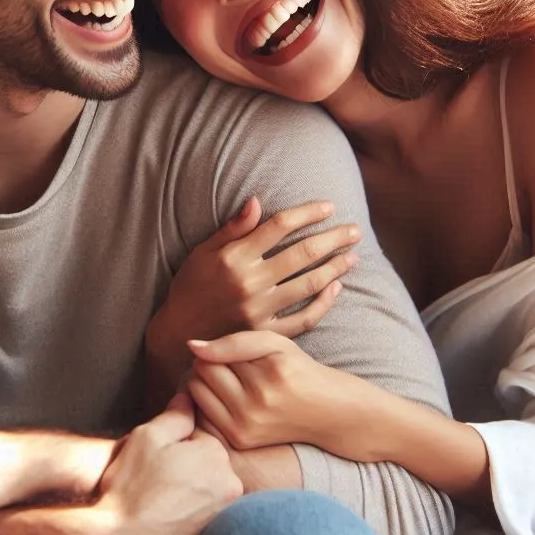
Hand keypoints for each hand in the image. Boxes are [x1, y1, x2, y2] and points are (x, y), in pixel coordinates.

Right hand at [91, 393, 243, 534]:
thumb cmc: (131, 488)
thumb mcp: (147, 438)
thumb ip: (175, 416)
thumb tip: (189, 398)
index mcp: (217, 456)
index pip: (200, 440)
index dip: (174, 447)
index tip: (157, 461)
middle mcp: (231, 487)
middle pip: (207, 468)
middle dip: (186, 470)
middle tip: (156, 483)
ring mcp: (224, 518)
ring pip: (206, 494)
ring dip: (188, 496)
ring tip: (159, 505)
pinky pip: (202, 521)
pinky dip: (187, 520)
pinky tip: (166, 524)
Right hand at [145, 198, 359, 402]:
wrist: (178, 334)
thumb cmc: (191, 286)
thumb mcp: (203, 252)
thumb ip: (233, 228)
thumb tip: (257, 201)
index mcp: (234, 257)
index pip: (280, 227)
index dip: (308, 213)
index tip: (329, 206)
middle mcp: (249, 282)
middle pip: (302, 253)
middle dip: (333, 238)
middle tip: (355, 230)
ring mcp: (260, 310)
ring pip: (309, 283)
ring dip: (335, 267)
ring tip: (352, 256)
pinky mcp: (266, 333)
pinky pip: (304, 319)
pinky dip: (324, 303)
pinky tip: (336, 288)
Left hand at [186, 331, 347, 450]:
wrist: (324, 411)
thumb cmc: (296, 370)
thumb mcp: (274, 344)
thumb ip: (233, 341)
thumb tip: (191, 346)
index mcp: (265, 377)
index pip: (210, 357)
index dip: (217, 351)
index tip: (232, 355)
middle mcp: (254, 406)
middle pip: (201, 376)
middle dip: (208, 366)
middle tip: (228, 368)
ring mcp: (246, 428)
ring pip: (198, 395)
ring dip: (205, 385)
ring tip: (226, 382)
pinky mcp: (241, 441)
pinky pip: (204, 414)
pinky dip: (209, 404)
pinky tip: (228, 400)